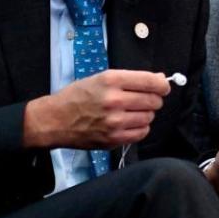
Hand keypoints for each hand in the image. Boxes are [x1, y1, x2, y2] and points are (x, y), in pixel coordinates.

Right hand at [23, 70, 169, 148]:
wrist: (54, 120)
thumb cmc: (77, 97)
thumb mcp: (101, 78)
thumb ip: (131, 79)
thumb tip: (159, 79)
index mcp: (111, 81)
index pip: (151, 82)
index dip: (162, 84)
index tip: (163, 87)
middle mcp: (114, 101)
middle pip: (153, 101)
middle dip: (154, 99)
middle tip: (145, 99)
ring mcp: (114, 122)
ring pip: (149, 117)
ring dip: (146, 114)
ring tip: (132, 111)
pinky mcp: (113, 139)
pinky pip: (141, 133)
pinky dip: (140, 127)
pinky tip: (130, 123)